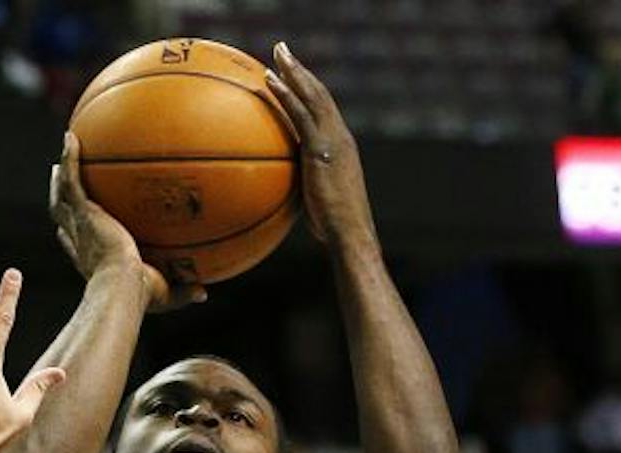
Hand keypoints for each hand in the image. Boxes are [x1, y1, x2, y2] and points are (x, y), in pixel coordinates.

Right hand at [49, 134, 204, 310]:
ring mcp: (81, 225)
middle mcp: (82, 241)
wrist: (122, 286)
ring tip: (66, 152)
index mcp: (92, 260)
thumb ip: (183, 291)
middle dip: (62, 200)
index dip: (72, 237)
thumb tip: (203, 293)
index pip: (77, 245)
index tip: (69, 229)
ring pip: (63, 196)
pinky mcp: (84, 212)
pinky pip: (73, 178)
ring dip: (61, 174)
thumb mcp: (165, 295)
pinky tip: (71, 138)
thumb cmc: (139, 298)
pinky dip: (70, 157)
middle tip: (61, 182)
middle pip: (64, 216)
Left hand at [265, 42, 375, 250]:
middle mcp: (341, 136)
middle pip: (319, 93)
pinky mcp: (321, 148)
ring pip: (312, 95)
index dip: (309, 90)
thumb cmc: (336, 229)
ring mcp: (333, 139)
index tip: (295, 75)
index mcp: (342, 146)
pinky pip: (300, 114)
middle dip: (301, 70)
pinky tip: (270, 81)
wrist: (351, 233)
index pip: (325, 110)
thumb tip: (286, 197)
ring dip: (293, 70)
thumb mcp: (320, 204)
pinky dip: (285, 94)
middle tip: (284, 52)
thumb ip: (307, 190)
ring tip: (277, 53)